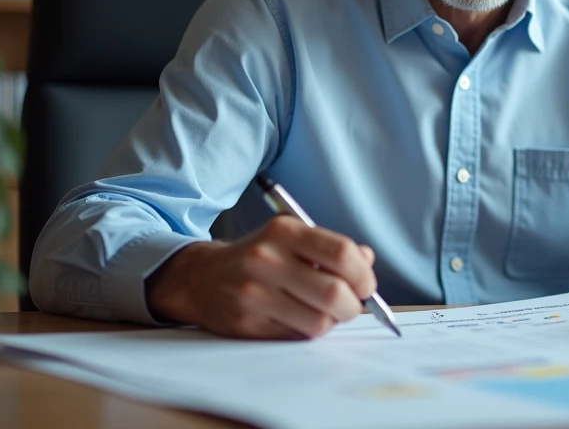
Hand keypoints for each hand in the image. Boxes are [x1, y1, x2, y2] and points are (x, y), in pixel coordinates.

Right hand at [145, 217, 377, 339]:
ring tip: (322, 313)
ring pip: (318, 322)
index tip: (366, 286)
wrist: (201, 277)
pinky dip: (307, 333)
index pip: (341, 253)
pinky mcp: (246, 323)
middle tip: (350, 306)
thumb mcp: (291, 238)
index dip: (363, 275)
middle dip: (352, 306)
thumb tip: (367, 261)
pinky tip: (298, 319)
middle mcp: (267, 259)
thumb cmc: (259, 257)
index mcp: (283, 230)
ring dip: (330, 322)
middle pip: (333, 292)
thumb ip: (331, 247)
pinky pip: (296, 337)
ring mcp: (254, 293)